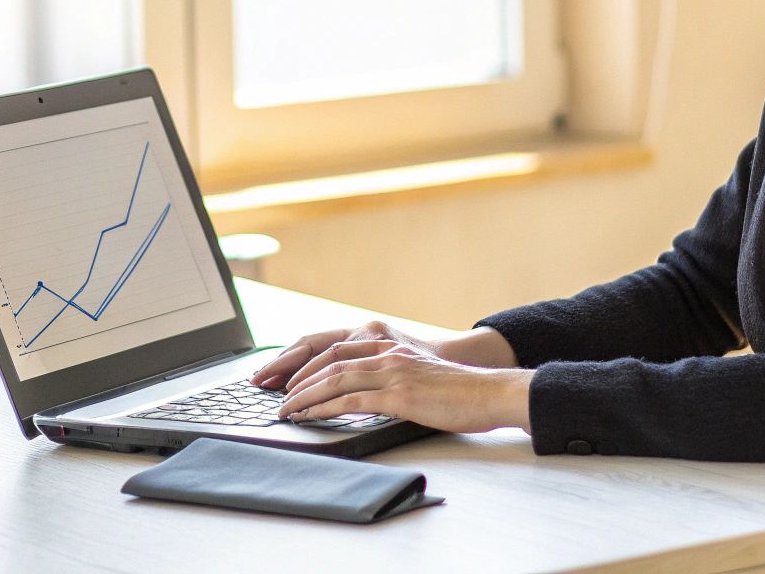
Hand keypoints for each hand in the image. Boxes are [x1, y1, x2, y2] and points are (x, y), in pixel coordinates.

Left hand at [272, 340, 533, 433]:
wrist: (492, 393)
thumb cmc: (460, 392)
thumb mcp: (419, 377)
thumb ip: (392, 379)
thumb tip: (365, 397)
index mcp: (390, 348)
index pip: (337, 348)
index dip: (307, 362)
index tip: (286, 377)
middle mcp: (387, 354)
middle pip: (328, 358)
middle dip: (295, 375)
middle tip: (272, 391)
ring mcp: (393, 372)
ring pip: (334, 377)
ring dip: (303, 394)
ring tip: (284, 408)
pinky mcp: (400, 395)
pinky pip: (351, 399)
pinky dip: (324, 407)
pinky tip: (308, 416)